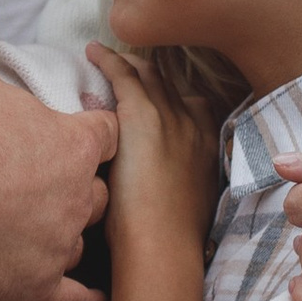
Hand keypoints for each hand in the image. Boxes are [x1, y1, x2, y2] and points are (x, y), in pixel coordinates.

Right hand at [0, 42, 115, 300]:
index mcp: (71, 142)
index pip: (108, 135)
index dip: (99, 137)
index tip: (90, 137)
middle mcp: (78, 194)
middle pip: (100, 195)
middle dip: (81, 194)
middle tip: (53, 193)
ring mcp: (62, 243)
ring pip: (83, 244)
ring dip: (68, 241)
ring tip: (46, 243)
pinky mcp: (40, 286)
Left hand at [96, 47, 219, 300]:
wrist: (164, 248)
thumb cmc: (172, 241)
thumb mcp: (191, 204)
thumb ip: (179, 181)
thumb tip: (160, 179)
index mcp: (209, 144)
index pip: (194, 105)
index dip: (172, 96)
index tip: (156, 94)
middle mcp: (194, 123)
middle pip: (170, 85)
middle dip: (150, 72)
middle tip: (128, 64)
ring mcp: (169, 116)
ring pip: (147, 75)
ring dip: (129, 62)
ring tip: (109, 54)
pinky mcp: (140, 117)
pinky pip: (122, 75)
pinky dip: (108, 60)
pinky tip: (92, 52)